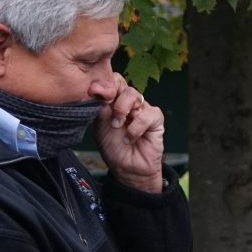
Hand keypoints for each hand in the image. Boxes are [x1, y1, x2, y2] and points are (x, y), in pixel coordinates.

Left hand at [96, 75, 166, 192]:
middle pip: (123, 84)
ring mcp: (143, 110)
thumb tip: (98, 93)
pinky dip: (136, 127)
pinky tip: (130, 138)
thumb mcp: (100, 128)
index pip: (112, 82)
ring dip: (122, 111)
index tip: (96, 97)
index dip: (105, 85)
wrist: (128, 169)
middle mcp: (129, 103)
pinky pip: (148, 114)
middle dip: (113, 98)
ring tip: (117, 127)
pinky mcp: (155, 120)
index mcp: (115, 102)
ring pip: (135, 95)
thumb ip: (100, 110)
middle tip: (108, 114)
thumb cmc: (114, 149)